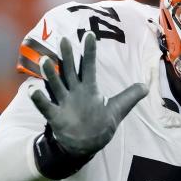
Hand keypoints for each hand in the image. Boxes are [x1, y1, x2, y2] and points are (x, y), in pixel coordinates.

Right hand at [30, 35, 147, 157]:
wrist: (84, 145)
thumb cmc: (100, 124)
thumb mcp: (118, 109)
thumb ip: (130, 96)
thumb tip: (147, 86)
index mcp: (89, 88)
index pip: (89, 67)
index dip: (89, 52)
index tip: (89, 35)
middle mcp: (75, 92)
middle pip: (70, 71)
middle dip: (68, 56)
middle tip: (64, 39)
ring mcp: (64, 103)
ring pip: (56, 85)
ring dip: (50, 73)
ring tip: (46, 60)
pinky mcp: (55, 116)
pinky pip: (45, 106)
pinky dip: (39, 99)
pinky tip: (33, 90)